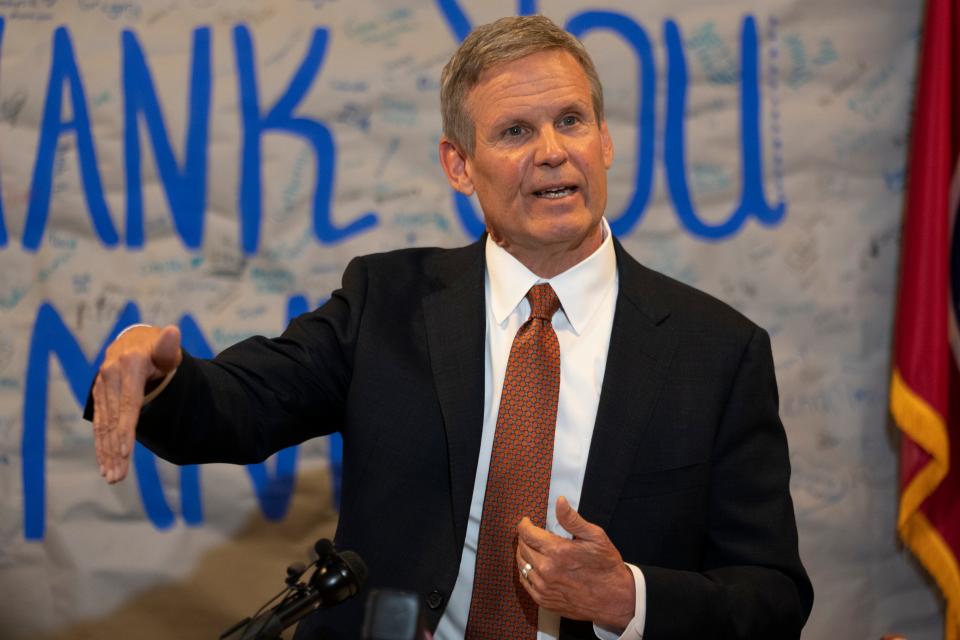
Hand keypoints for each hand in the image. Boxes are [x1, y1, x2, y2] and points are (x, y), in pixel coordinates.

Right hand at [92, 325, 180, 483]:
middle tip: (118, 476)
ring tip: (112, 476)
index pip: (128, 403)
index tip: (126, 452)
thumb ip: (168, 346)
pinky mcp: (98, 395)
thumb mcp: (166, 348)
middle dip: (115, 450)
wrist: (137, 341)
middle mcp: (109, 375)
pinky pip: (99, 422)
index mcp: (128, 365)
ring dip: (106, 452)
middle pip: (113, 419)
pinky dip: (101, 443)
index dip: (126, 429)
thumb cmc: (158, 348)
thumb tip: (174, 332)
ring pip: (103, 424)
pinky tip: (104, 463)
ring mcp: (101, 386)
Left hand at [516, 496, 634, 629]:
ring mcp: (544, 587)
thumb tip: (559, 502)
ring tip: (531, 548)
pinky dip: (526, 571)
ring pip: (522, 565)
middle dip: (524, 537)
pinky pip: (525, 582)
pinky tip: (534, 566)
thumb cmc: (606, 567)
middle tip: (531, 534)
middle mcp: (547, 570)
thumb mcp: (595, 537)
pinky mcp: (544, 600)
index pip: (527, 533)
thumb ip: (572, 519)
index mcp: (557, 551)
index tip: (527, 522)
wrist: (615, 598)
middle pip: (522, 548)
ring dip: (524, 554)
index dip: (524, 524)